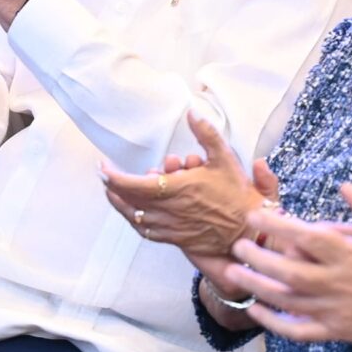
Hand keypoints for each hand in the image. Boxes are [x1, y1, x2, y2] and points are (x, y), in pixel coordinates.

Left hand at [103, 109, 274, 267]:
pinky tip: (133, 214)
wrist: (249, 231)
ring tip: (113, 193)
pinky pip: (147, 232)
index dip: (114, 177)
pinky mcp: (176, 238)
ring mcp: (171, 226)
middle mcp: (170, 210)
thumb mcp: (225, 158)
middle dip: (113, 187)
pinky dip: (136, 221)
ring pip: (136, 218)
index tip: (103, 167)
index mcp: (178, 189)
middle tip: (106, 176)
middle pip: (130, 201)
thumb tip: (191, 113)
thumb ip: (206, 134)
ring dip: (121, 204)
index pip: (134, 185)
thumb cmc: (238, 195)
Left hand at [223, 186, 351, 351]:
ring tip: (233, 273)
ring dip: (256, 286)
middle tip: (238, 243)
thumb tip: (344, 186)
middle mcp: (339, 283)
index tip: (255, 214)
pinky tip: (257, 310)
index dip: (277, 226)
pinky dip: (274, 323)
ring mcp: (336, 310)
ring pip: (287, 300)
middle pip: (287, 270)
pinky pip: (299, 330)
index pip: (306, 237)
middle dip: (257, 256)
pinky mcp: (338, 331)